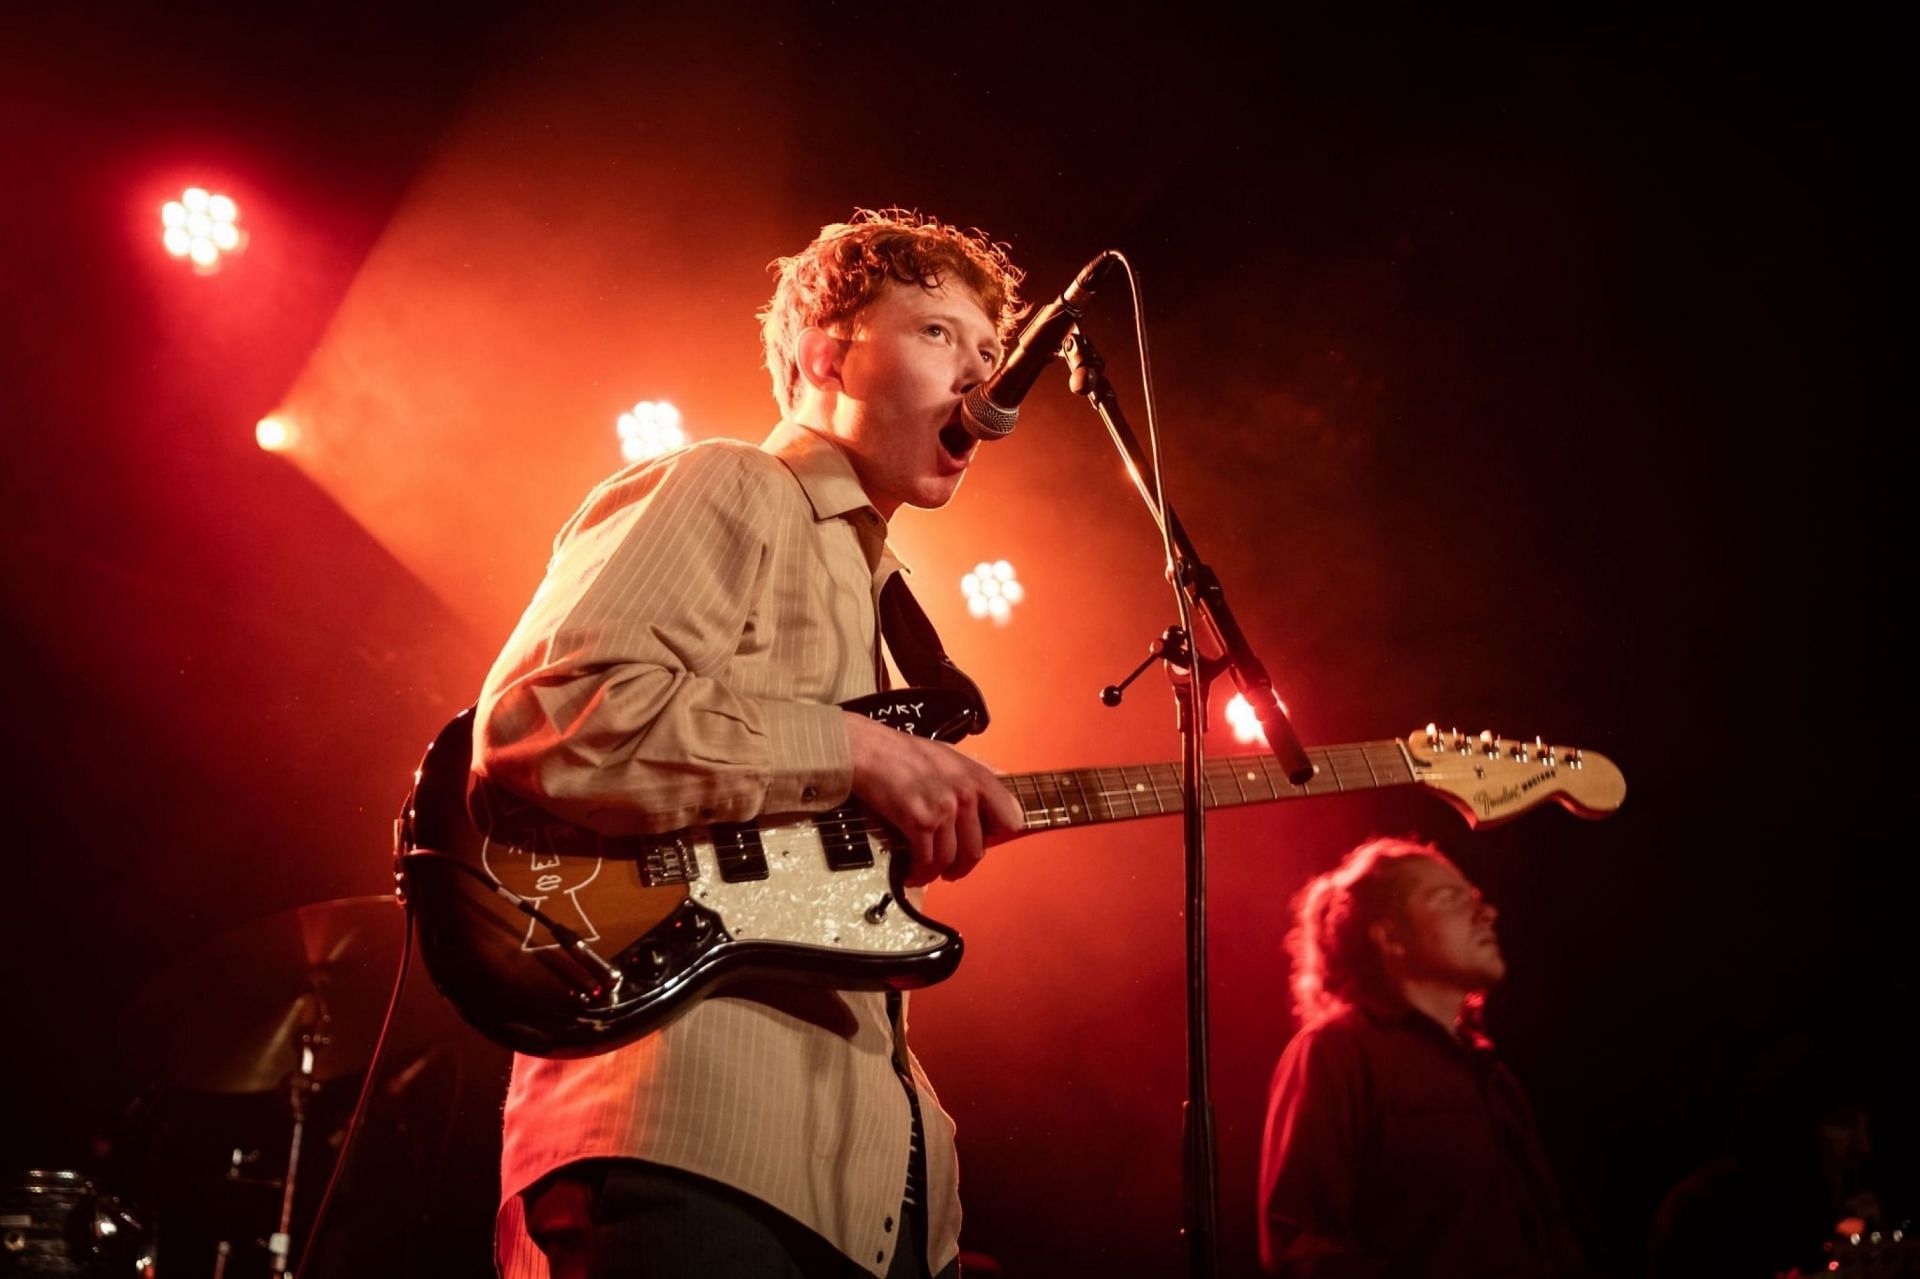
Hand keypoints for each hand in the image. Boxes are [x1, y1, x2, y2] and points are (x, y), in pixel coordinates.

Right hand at [843, 712, 1022, 886]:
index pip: (1011, 819)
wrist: (870, 751)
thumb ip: (978, 769)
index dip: (998, 835)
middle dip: (964, 865)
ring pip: (951, 859)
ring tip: (930, 873)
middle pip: (977, 849)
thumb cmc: (906, 751)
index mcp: (978, 778)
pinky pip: (926, 860)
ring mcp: (943, 810)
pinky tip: (913, 874)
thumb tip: (1001, 778)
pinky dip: (919, 873)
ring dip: (940, 872)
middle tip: (955, 868)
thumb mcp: (952, 753)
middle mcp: (965, 795)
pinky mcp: (919, 822)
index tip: (985, 840)